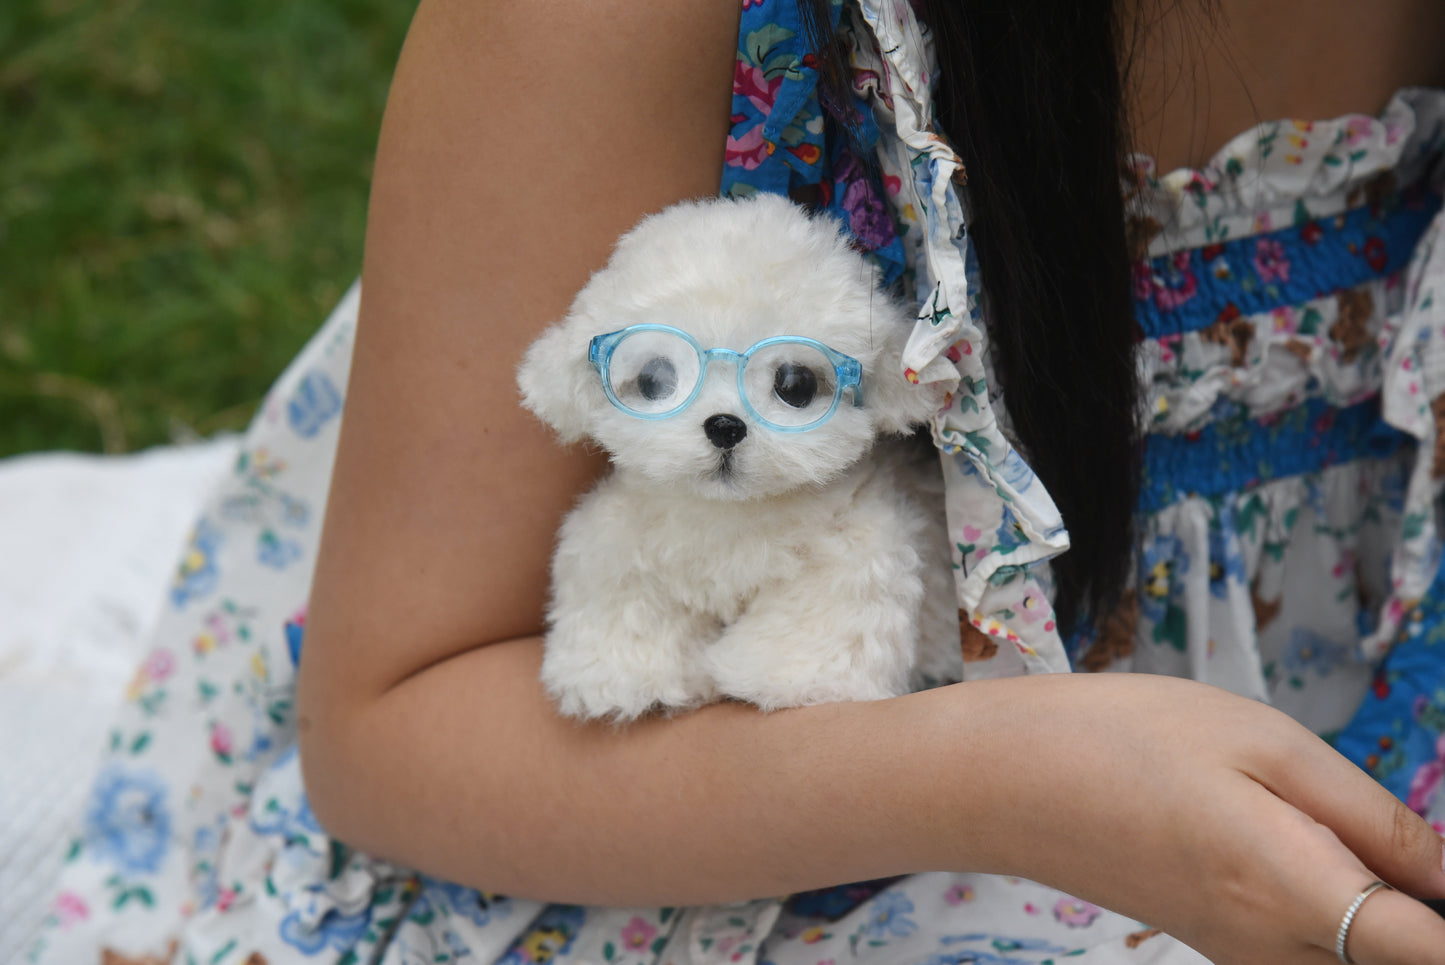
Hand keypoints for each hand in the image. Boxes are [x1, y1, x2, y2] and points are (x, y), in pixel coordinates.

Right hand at [964, 673, 1444, 964]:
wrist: (1006, 780)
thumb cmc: (1126, 738)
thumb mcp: (1259, 741)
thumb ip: (1370, 814)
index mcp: (1293, 890)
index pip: (1432, 951)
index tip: (1442, 870)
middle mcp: (1275, 949)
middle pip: (1398, 959)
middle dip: (1421, 907)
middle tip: (1393, 832)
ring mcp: (1243, 956)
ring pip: (1355, 957)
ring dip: (1382, 914)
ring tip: (1342, 824)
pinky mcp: (1217, 944)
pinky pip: (1310, 950)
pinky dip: (1340, 914)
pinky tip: (1303, 839)